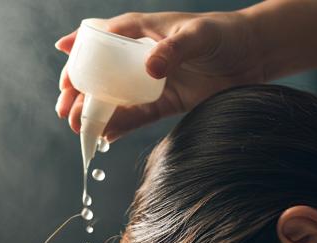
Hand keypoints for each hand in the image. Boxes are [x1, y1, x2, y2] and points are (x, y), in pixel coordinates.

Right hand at [54, 10, 265, 140]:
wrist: (254, 57)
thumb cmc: (223, 35)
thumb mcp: (199, 35)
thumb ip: (174, 49)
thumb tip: (149, 69)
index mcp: (141, 31)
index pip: (102, 37)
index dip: (80, 47)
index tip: (62, 55)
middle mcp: (139, 57)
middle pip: (99, 72)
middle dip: (77, 89)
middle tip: (63, 108)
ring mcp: (149, 82)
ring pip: (113, 97)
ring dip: (93, 111)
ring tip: (77, 127)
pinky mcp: (163, 103)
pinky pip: (135, 116)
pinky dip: (119, 126)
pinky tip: (104, 137)